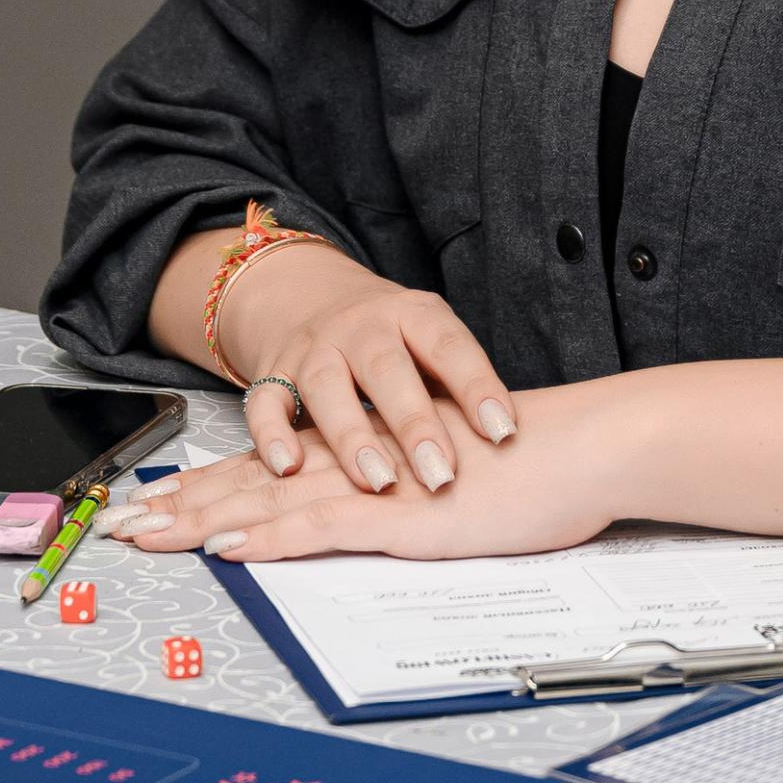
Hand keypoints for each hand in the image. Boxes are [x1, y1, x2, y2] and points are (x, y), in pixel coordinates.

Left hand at [97, 383, 628, 562]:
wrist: (577, 450)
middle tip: (113, 523)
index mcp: (360, 456)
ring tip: (142, 535)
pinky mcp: (401, 516)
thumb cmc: (522, 471)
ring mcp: (373, 488)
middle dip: (176, 505)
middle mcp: (354, 464)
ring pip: (268, 500)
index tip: (147, 503)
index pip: (264, 470)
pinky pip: (322, 525)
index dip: (202, 487)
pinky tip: (230, 546)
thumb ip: (398, 491)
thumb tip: (367, 512)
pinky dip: (270, 536)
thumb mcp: (444, 484)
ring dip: (199, 520)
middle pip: (247, 482)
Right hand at [214, 248, 517, 497]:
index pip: (450, 347)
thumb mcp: (432, 348)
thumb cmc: (395, 344)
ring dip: (352, 437)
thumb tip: (516, 446)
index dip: (478, 389)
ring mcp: (315, 347)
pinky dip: (273, 435)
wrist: (312, 299)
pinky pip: (265, 402)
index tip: (505, 433)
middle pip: (388, 370)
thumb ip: (458, 392)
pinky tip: (290, 467)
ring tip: (378, 482)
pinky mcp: (273, 372)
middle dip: (416, 425)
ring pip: (328, 387)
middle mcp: (363, 326)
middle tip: (442, 475)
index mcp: (414, 314)